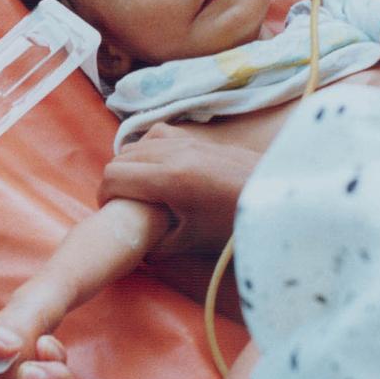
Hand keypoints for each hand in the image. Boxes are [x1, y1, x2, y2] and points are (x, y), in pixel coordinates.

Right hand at [98, 122, 259, 250]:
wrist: (275, 198)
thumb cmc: (235, 223)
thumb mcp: (192, 240)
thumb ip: (156, 242)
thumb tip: (136, 244)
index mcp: (170, 178)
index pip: (114, 176)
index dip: (104, 195)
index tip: (110, 211)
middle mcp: (175, 152)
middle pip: (122, 157)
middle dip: (114, 181)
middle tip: (122, 203)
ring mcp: (187, 140)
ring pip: (138, 142)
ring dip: (131, 163)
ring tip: (139, 186)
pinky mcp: (199, 137)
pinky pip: (159, 133)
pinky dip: (149, 148)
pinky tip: (159, 167)